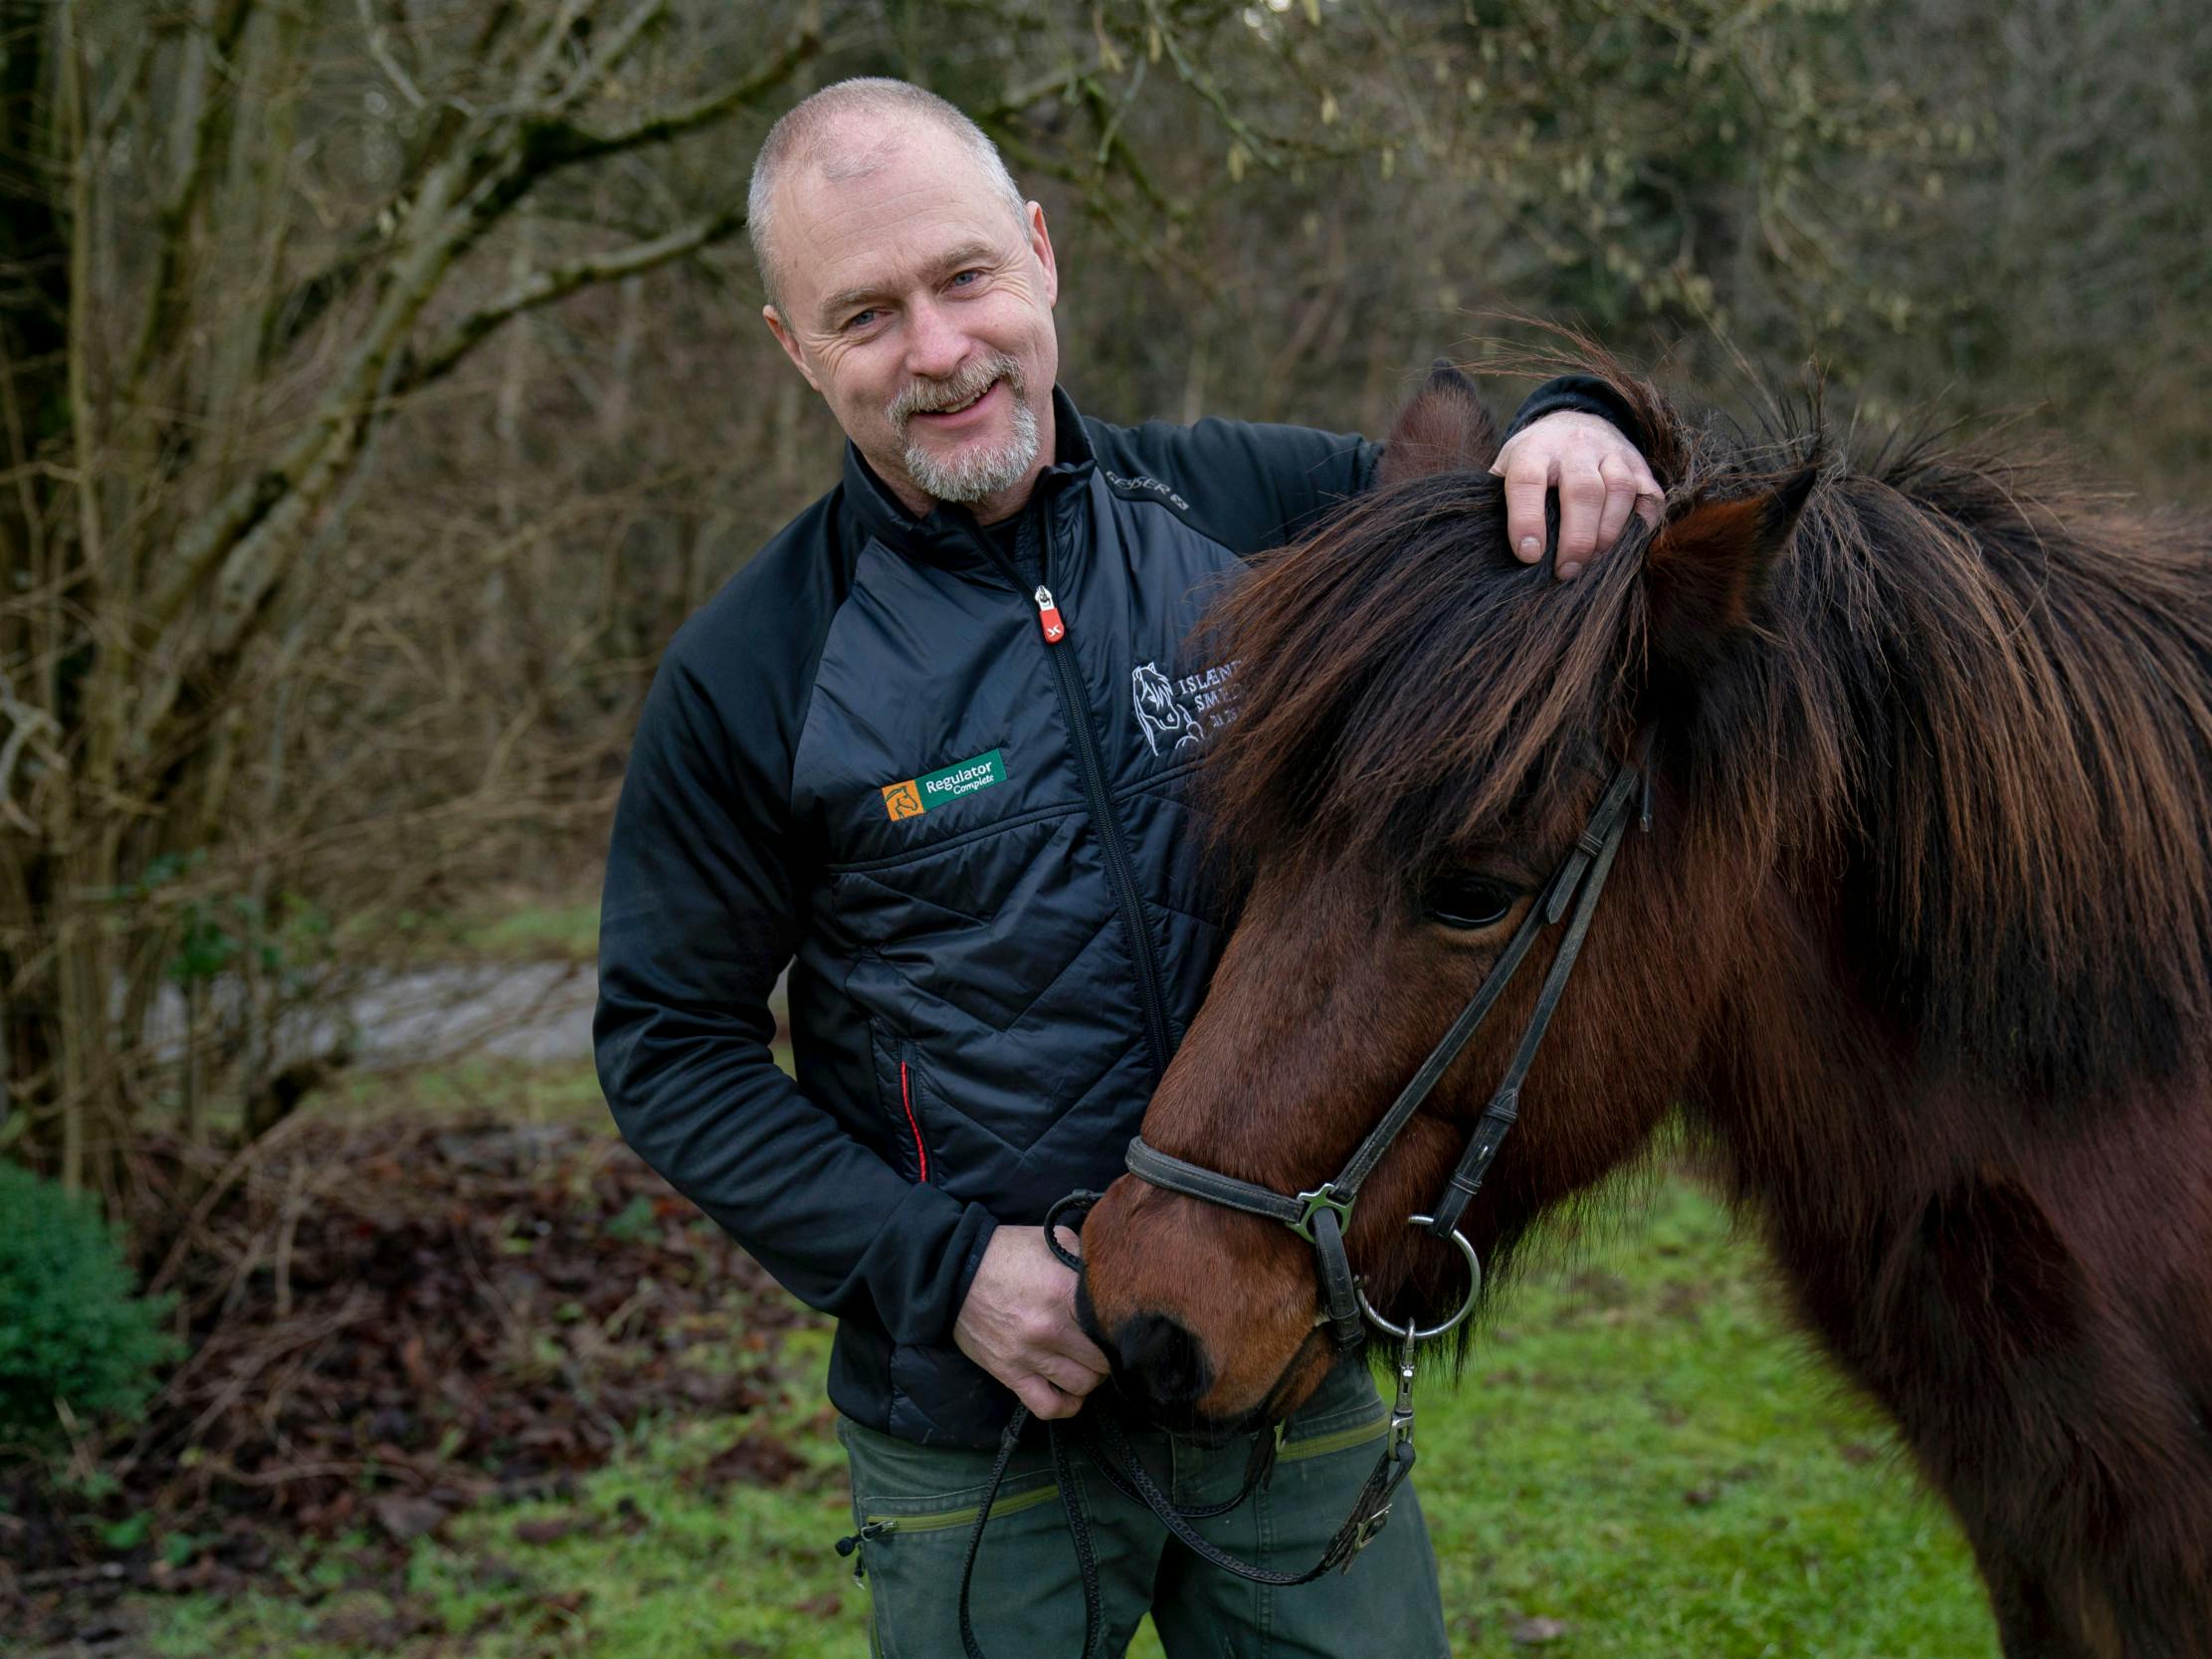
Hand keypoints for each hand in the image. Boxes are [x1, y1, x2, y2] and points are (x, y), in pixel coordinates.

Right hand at [953, 1225, 1109, 1419]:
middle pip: (1103, 1359)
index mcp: (1063, 1290)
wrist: (954, 1273)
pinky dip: (1066, 1405)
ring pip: (1083, 1385)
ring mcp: (1028, 1355)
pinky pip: (1048, 1406)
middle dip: (1109, 1353)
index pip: (1112, 1324)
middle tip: (1105, 1344)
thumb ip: (1087, 1258)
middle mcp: (1049, 1327)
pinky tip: (1070, 1391)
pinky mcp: (1010, 1374)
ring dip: (1092, 1377)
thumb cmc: (1008, 1254)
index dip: (1121, 1325)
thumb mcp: (1053, 1240)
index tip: (1119, 1323)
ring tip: (1088, 1363)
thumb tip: (1115, 1275)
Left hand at [1490, 410, 1663, 580]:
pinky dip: (1641, 524)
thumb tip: (1488, 548)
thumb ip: (1498, 500)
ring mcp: (1611, 453)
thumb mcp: (1507, 468)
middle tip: (1565, 571)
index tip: (1529, 555)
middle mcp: (1575, 446)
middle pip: (1583, 490)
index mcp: (1534, 449)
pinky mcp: (1639, 465)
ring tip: (1593, 560)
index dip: (1527, 519)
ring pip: (1619, 490)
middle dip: (1576, 538)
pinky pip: (1648, 495)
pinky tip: (1625, 545)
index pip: (1527, 481)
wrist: (1576, 423)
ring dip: (1608, 532)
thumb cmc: (1535, 460)